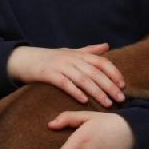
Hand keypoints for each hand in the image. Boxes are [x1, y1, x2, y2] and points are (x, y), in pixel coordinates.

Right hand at [7, 44, 125, 106]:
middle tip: (120, 99)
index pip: (101, 62)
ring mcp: (60, 66)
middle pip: (95, 72)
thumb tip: (107, 46)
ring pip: (83, 79)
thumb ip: (89, 51)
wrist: (26, 59)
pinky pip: (65, 83)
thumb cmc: (51, 58)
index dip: (113, 73)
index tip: (123, 85)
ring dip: (96, 92)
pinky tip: (84, 101)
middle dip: (109, 86)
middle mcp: (72, 58)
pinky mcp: (49, 74)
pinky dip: (75, 91)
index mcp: (79, 54)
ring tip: (107, 103)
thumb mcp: (71, 52)